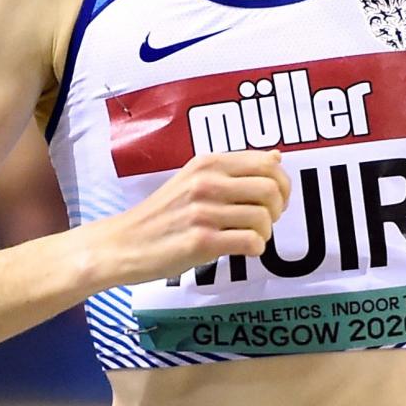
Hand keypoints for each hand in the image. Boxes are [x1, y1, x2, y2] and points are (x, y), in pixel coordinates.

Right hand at [98, 150, 291, 285]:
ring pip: (263, 218)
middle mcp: (204, 182)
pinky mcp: (201, 241)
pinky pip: (251, 242)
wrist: (123, 243)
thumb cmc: (162, 215)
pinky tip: (240, 249)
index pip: (266, 164)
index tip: (273, 200)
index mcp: (206, 163)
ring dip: (264, 233)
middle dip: (277, 210)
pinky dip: (254, 249)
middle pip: (270, 189)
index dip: (281, 184)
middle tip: (263, 221)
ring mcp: (202, 211)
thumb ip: (234, 169)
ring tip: (247, 237)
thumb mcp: (194, 180)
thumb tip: (276, 156)